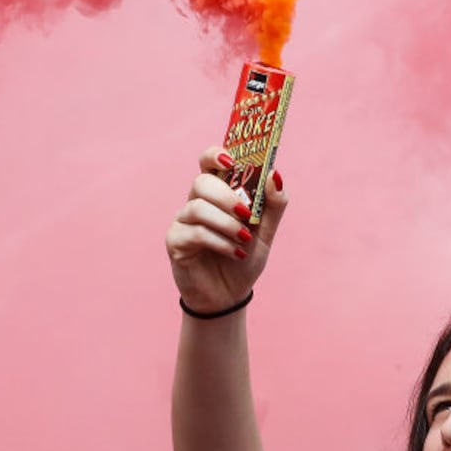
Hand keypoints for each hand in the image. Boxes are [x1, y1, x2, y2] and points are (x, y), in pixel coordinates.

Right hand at [166, 147, 287, 314]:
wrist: (229, 295)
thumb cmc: (243, 257)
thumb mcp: (266, 231)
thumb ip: (273, 204)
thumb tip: (274, 174)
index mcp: (217, 193)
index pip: (208, 161)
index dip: (215, 155)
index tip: (231, 161)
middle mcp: (197, 202)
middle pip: (201, 182)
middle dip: (226, 196)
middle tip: (246, 214)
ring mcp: (183, 221)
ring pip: (198, 208)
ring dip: (226, 223)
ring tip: (243, 239)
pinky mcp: (176, 242)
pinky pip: (195, 233)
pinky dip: (219, 242)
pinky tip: (233, 252)